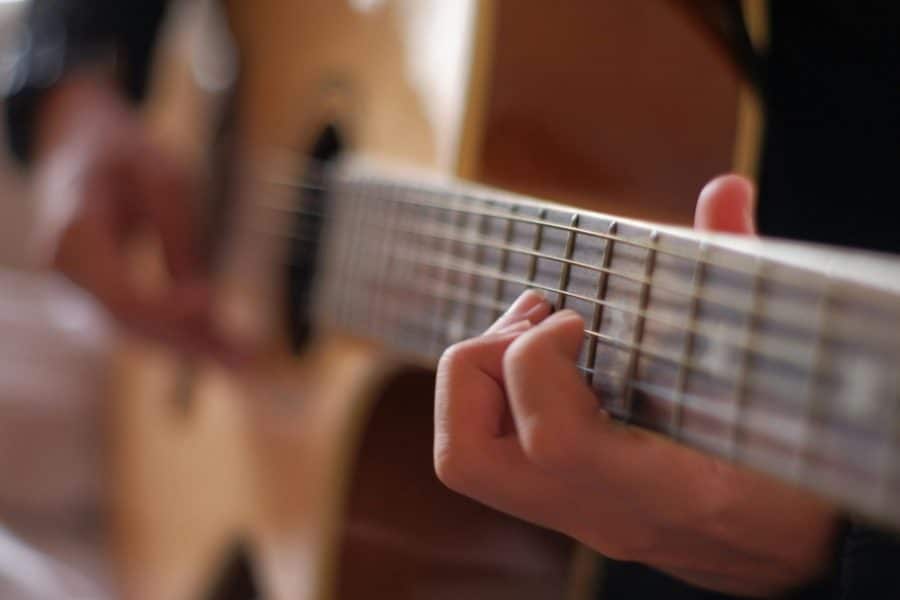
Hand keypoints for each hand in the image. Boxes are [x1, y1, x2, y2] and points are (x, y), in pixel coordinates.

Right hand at [31, 75, 238, 362]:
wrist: (82, 147)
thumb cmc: (125, 155)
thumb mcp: (163, 177)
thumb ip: (180, 236)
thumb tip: (206, 301)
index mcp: (75, 233)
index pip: (121, 295)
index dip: (168, 310)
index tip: (213, 305)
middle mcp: (68, 272)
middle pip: (132, 325)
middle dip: (191, 342)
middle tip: (247, 355)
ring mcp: (78, 290)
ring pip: (137, 333)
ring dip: (192, 348)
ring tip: (245, 358)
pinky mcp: (98, 298)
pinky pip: (140, 325)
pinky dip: (181, 337)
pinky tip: (223, 348)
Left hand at [434, 175, 839, 596]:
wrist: (776, 550)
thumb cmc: (788, 466)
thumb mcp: (770, 378)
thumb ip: (735, 279)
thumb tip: (725, 192)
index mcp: (659, 488)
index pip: (556, 441)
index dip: (540, 360)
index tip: (578, 318)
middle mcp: (596, 510)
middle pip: (467, 457)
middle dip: (480, 364)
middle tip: (538, 320)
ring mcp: (567, 513)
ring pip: (462, 458)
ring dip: (478, 375)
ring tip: (536, 327)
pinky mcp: (556, 501)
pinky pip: (485, 446)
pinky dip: (495, 388)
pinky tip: (545, 353)